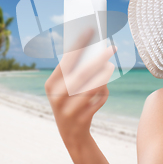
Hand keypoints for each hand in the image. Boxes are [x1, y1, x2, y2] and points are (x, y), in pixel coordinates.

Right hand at [45, 29, 116, 146]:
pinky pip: (99, 99)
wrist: (71, 134)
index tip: (91, 29)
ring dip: (104, 75)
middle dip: (99, 58)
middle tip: (112, 47)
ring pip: (94, 86)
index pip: (66, 59)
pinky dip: (104, 92)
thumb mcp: (66, 88)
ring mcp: (69, 109)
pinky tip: (103, 90)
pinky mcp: (82, 118)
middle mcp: (57, 96)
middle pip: (82, 72)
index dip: (79, 43)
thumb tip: (95, 50)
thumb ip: (75, 72)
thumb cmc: (70, 102)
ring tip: (110, 67)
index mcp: (51, 84)